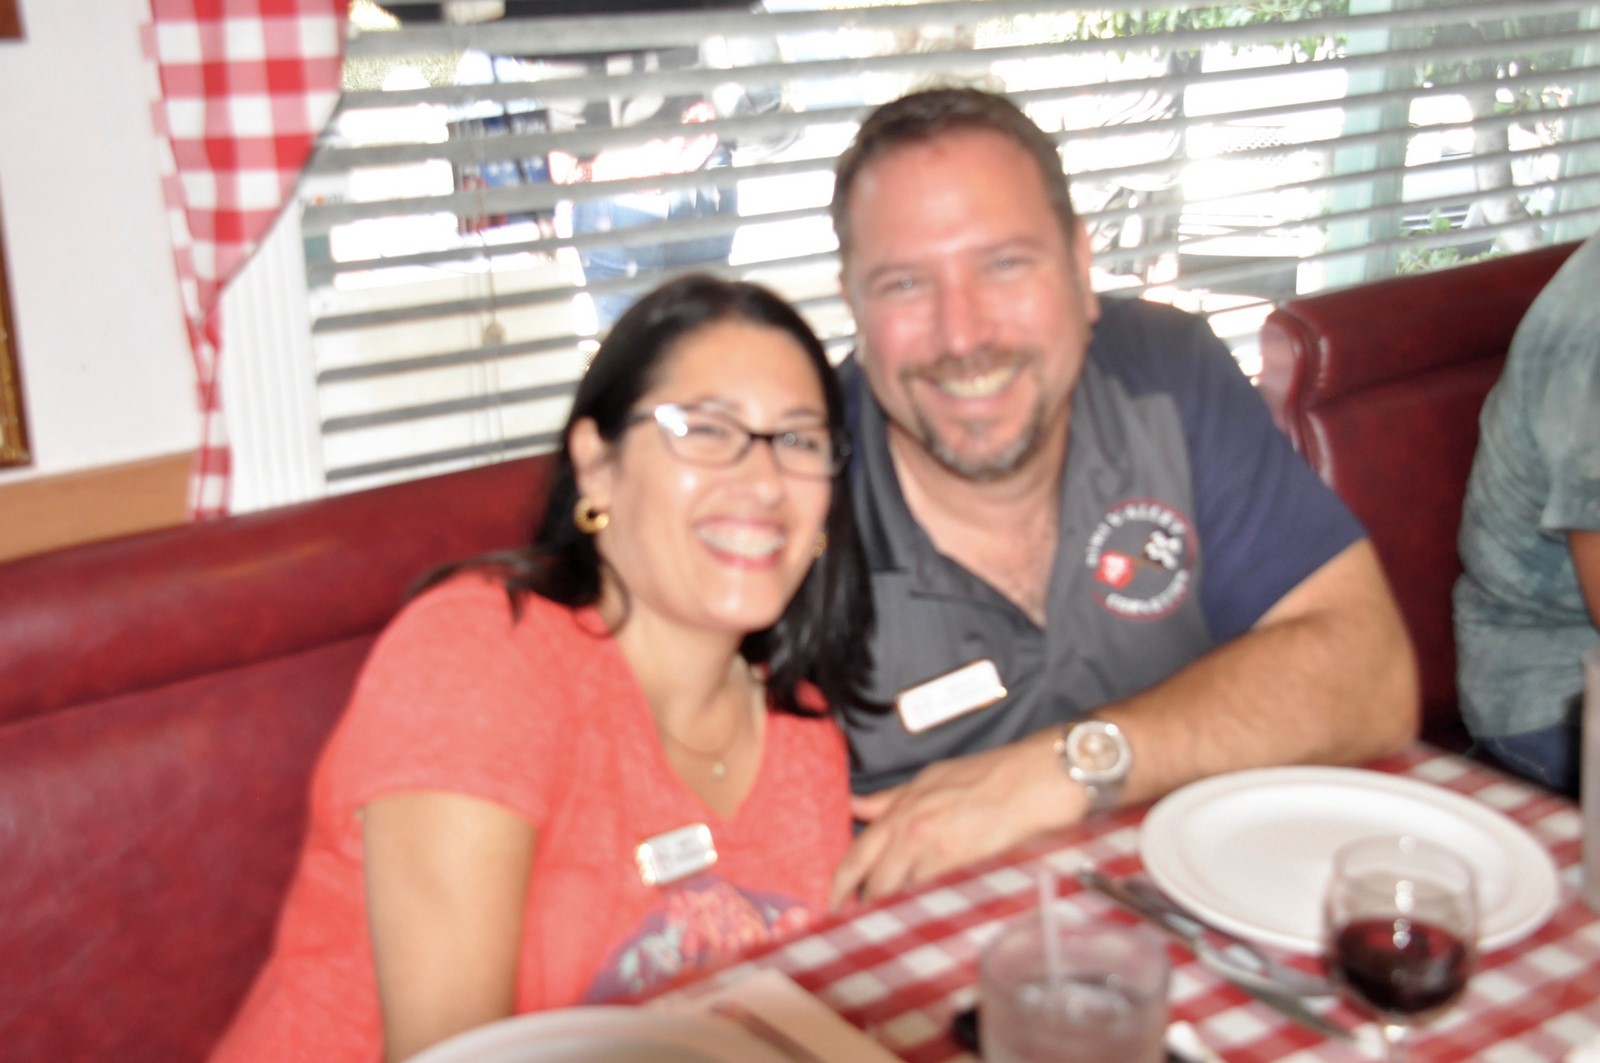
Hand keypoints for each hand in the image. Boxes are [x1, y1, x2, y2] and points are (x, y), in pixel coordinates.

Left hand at [828, 734, 1085, 908]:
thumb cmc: (987, 775)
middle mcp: (910, 831)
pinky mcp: (960, 867)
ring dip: (895, 911)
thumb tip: (855, 806)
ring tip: (897, 925)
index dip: (839, 888)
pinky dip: (925, 909)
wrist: (1032, 779)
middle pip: (872, 884)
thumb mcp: (929, 779)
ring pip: (900, 895)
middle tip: (862, 925)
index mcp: (900, 810)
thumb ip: (890, 800)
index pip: (855, 857)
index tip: (832, 907)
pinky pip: (931, 897)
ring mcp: (934, 850)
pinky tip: (927, 919)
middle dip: (864, 908)